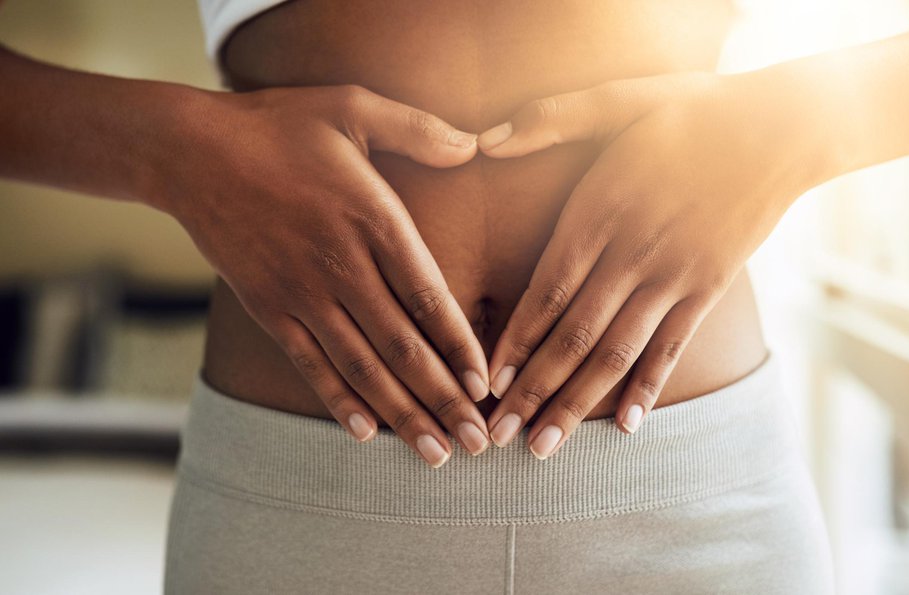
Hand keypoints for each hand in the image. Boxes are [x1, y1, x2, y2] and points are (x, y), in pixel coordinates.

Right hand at [156, 85, 492, 466]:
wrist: (189, 150)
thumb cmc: (278, 126)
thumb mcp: (352, 108)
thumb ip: (418, 128)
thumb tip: (474, 143)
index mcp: (372, 218)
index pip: (429, 297)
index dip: (460, 347)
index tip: (487, 386)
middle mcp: (341, 265)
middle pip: (402, 346)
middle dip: (444, 400)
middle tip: (476, 443)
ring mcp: (301, 293)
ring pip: (361, 367)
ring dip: (401, 415)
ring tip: (435, 454)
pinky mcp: (269, 307)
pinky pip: (309, 364)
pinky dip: (339, 401)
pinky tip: (365, 433)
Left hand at [476, 71, 808, 457]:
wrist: (780, 129)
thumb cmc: (689, 113)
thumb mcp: (619, 99)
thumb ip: (552, 118)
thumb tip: (487, 140)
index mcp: (600, 211)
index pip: (545, 291)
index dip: (513, 341)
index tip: (485, 383)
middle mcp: (633, 253)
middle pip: (572, 335)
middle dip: (531, 389)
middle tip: (498, 435)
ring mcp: (674, 276)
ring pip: (616, 352)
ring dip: (577, 403)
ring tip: (545, 447)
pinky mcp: (709, 289)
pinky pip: (672, 348)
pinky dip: (647, 387)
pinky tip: (625, 427)